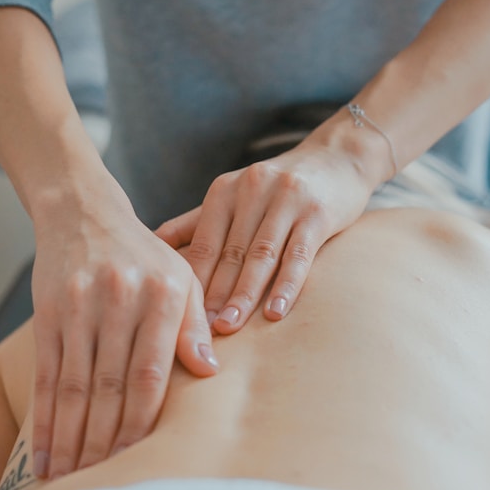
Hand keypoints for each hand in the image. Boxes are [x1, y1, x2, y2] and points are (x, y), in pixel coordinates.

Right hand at [30, 170, 217, 479]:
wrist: (85, 214)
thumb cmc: (144, 254)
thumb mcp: (182, 277)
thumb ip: (194, 324)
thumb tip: (209, 373)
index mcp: (163, 294)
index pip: (151, 373)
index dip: (143, 420)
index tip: (139, 457)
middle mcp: (120, 299)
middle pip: (111, 385)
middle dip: (105, 439)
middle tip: (100, 479)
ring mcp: (80, 305)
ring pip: (75, 385)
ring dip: (72, 436)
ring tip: (69, 475)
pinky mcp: (49, 310)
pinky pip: (46, 372)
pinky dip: (44, 416)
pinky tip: (44, 448)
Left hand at [156, 134, 376, 334]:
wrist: (336, 158)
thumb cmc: (277, 188)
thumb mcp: (234, 195)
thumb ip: (196, 221)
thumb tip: (152, 244)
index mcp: (225, 190)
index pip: (203, 243)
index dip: (192, 281)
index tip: (180, 316)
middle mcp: (252, 190)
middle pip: (229, 253)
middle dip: (214, 295)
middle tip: (201, 331)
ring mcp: (286, 200)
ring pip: (261, 255)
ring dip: (244, 294)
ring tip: (230, 327)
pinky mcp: (317, 212)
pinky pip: (299, 254)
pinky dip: (286, 285)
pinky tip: (275, 312)